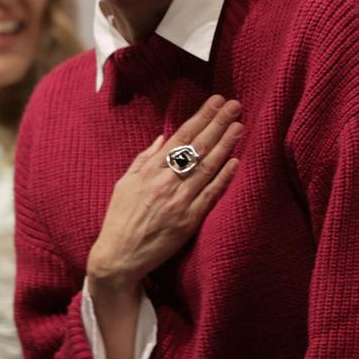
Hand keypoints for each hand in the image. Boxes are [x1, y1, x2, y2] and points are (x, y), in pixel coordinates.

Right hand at [87, 94, 242, 290]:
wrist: (119, 256)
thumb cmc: (120, 218)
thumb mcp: (124, 183)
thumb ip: (143, 159)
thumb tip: (162, 138)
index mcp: (150, 171)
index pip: (181, 137)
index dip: (200, 117)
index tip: (215, 102)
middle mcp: (166, 182)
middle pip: (197, 147)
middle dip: (217, 124)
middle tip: (234, 105)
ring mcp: (179, 202)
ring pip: (206, 167)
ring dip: (225, 145)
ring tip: (239, 126)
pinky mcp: (188, 221)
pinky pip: (210, 195)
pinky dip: (223, 178)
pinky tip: (235, 161)